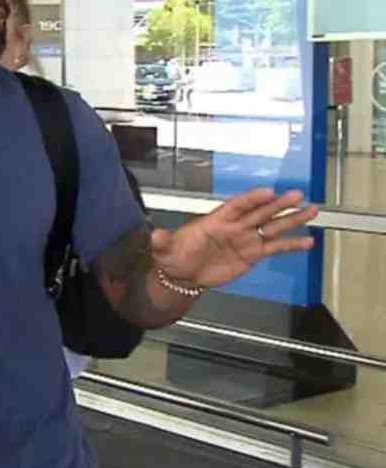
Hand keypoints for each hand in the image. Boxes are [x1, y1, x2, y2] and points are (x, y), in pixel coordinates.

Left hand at [151, 188, 318, 288]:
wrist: (182, 275)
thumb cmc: (174, 257)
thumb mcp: (164, 250)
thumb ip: (163, 241)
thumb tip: (155, 235)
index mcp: (215, 221)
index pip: (236, 206)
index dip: (251, 199)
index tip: (267, 192)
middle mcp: (234, 227)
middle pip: (260, 213)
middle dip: (278, 204)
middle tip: (297, 195)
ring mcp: (245, 239)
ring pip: (272, 227)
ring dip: (291, 219)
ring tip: (312, 211)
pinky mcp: (252, 254)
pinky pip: (275, 248)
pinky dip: (291, 244)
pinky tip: (308, 241)